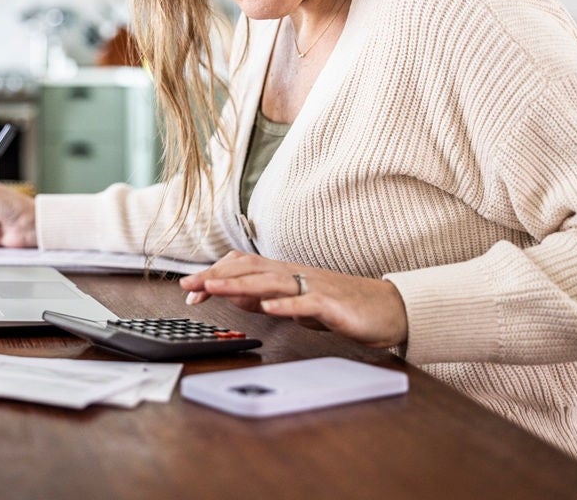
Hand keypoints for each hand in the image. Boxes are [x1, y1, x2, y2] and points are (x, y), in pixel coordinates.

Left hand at [179, 251, 407, 348]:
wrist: (387, 310)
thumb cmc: (341, 306)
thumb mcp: (293, 303)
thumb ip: (265, 298)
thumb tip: (232, 294)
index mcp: (284, 274)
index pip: (242, 267)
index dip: (214, 274)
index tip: (189, 288)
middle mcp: (295, 275)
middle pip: (250, 269)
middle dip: (216, 276)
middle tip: (188, 286)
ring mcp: (313, 287)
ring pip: (272, 282)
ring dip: (240, 285)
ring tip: (215, 288)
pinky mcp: (333, 304)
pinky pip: (307, 302)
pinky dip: (286, 305)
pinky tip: (268, 307)